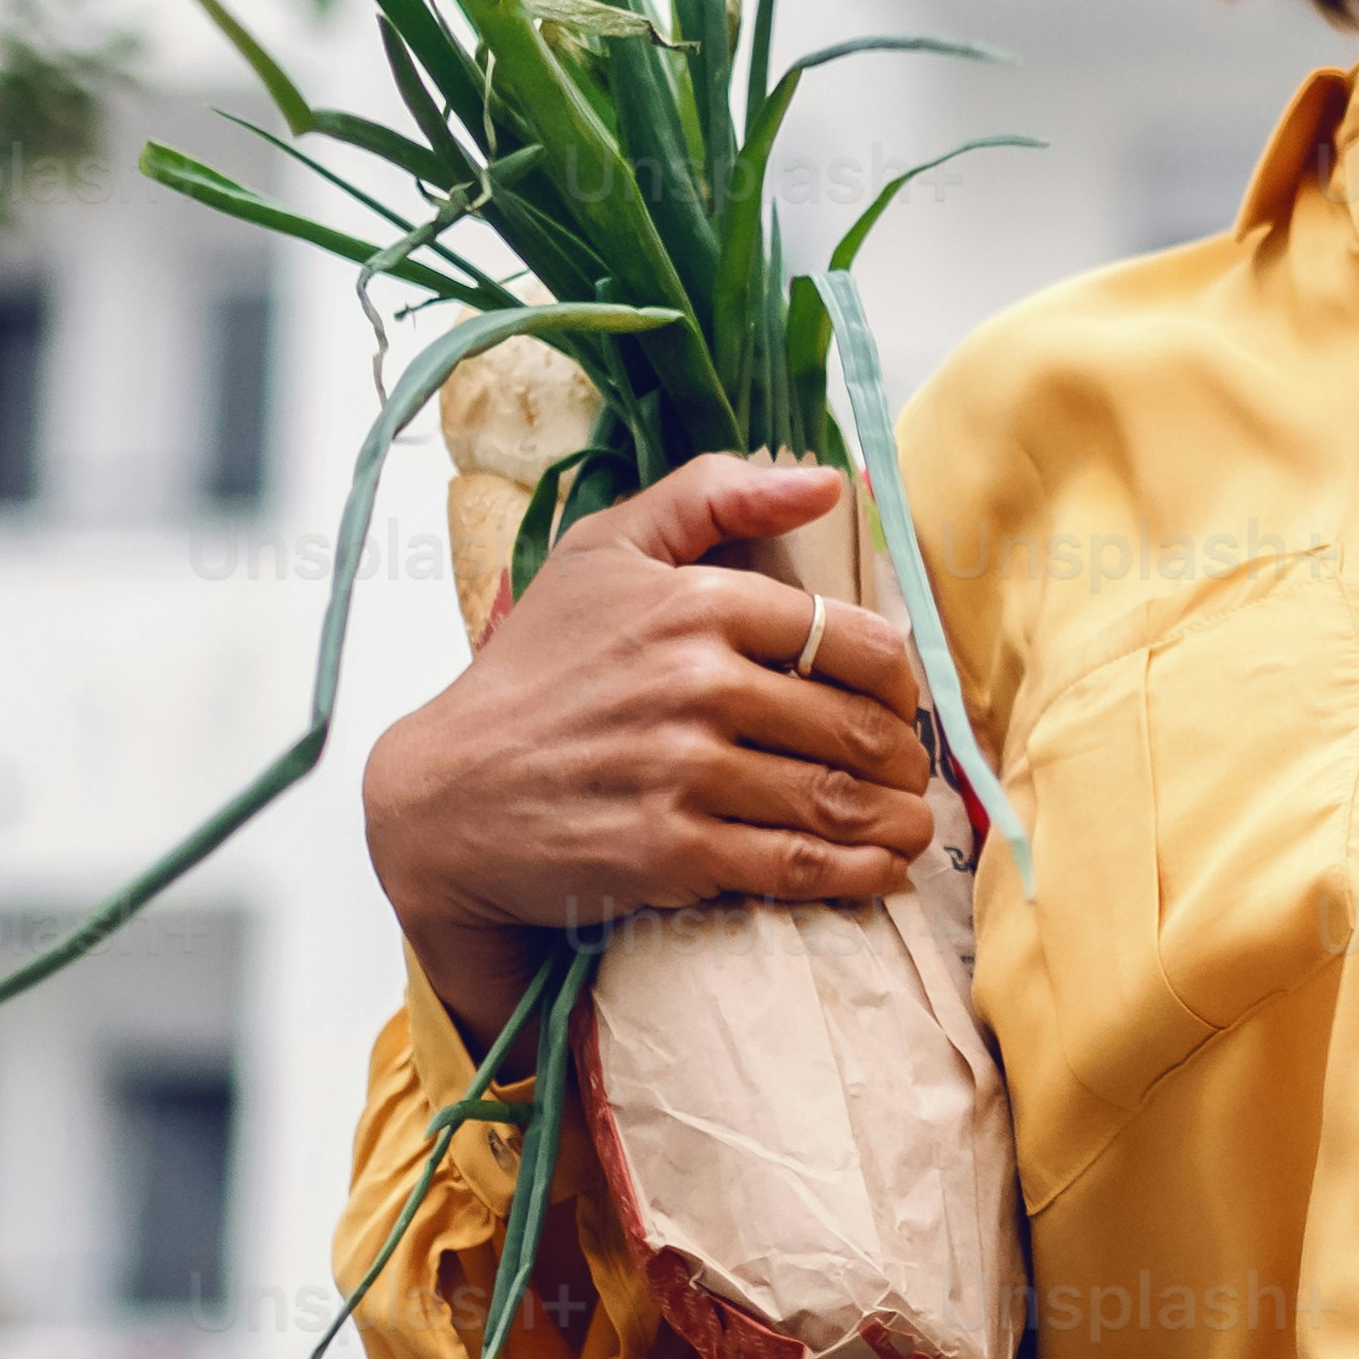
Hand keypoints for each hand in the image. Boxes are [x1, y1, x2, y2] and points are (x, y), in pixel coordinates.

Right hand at [361, 450, 935, 1045]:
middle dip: (902, 758)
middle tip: (909, 774)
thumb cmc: (536, 668)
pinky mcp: (672, 850)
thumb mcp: (604, 550)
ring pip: (837, 798)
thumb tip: (828, 484)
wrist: (448, 793)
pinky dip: (856, 874)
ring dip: (896, 820)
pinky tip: (877, 872)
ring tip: (910, 826)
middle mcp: (697, 684)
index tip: (899, 704)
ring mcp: (685, 771)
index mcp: (695, 604)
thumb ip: (713, 495)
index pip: (852, 640)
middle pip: (855, 726)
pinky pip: (797, 864)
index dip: (898, 681)